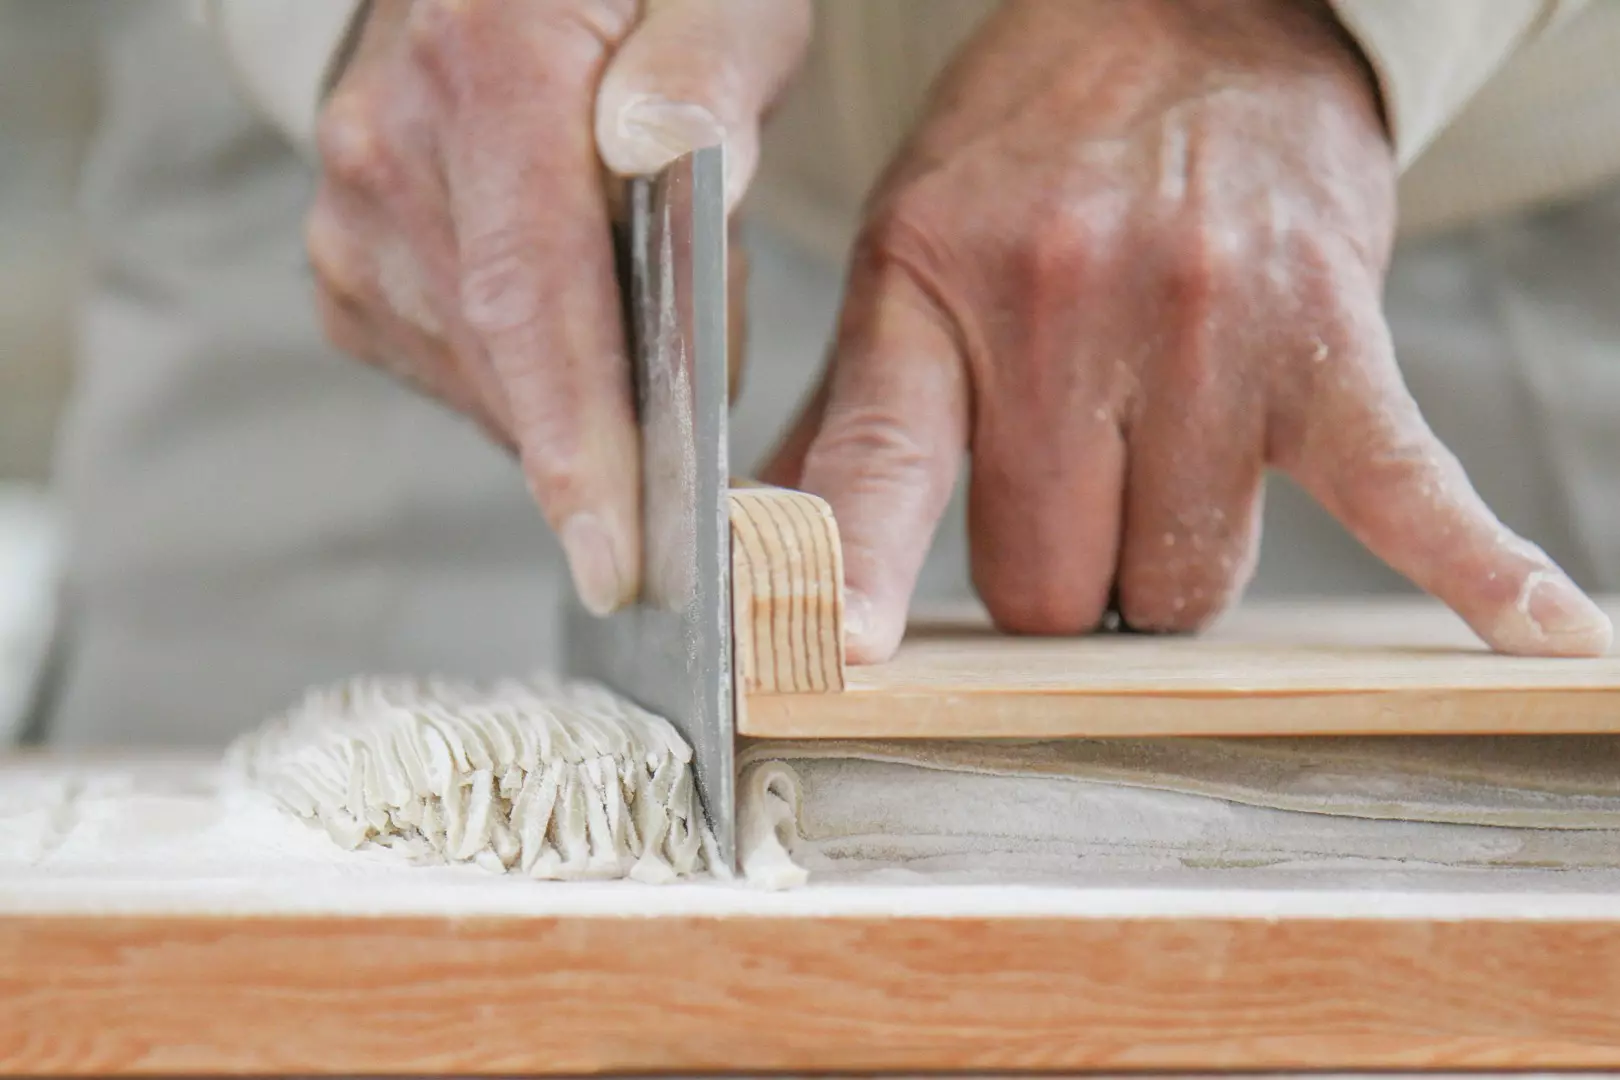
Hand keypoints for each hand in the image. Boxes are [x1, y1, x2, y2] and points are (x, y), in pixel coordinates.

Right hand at [308, 0, 807, 613]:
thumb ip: (706, 69)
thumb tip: (668, 155)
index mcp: (492, 62)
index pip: (532, 294)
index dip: (576, 443)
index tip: (615, 559)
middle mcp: (392, 144)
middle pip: (510, 362)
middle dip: (616, 421)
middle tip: (697, 383)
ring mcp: (354, 211)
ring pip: (485, 385)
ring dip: (580, 396)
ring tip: (636, 313)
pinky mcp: (349, 267)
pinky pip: (453, 374)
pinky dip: (529, 385)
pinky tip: (570, 329)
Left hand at [765, 0, 1611, 660]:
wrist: (1195, 18)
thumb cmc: (1036, 153)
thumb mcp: (907, 250)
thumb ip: (850, 412)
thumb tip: (769, 549)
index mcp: (934, 288)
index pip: (882, 460)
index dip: (858, 567)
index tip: (850, 651)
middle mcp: (1065, 313)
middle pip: (1050, 583)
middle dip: (1054, 579)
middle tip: (1068, 500)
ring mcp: (1205, 334)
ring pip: (1184, 585)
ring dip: (1170, 565)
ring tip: (1167, 462)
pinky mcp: (1330, 344)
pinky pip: (1406, 488)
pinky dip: (1471, 566)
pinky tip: (1536, 630)